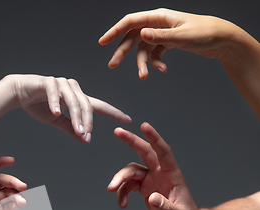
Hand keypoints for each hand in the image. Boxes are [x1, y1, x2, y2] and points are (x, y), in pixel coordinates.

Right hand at [13, 74, 130, 142]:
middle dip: (88, 122)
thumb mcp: (58, 121)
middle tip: (87, 137)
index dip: (113, 113)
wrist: (19, 93)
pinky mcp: (47, 82)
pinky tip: (56, 112)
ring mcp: (61, 84)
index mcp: (78, 98)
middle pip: (86, 106)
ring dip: (76, 117)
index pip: (99, 106)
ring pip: (73, 100)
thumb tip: (84, 140)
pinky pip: (54, 92)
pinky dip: (55, 102)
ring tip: (77, 130)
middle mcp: (73, 88)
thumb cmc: (39, 105)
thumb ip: (71, 128)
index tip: (127, 119)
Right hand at [98, 9, 234, 79]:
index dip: (115, 31)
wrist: (221, 39)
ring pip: (144, 49)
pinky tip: (162, 70)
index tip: (103, 42)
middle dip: (123, 52)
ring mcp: (162, 34)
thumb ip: (161, 36)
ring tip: (144, 77)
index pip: (131, 22)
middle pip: (133, 37)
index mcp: (158, 17)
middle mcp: (157, 24)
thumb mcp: (182, 36)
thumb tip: (142, 34)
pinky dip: (156, 63)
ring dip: (142, 64)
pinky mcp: (168, 43)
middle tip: (112, 65)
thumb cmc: (205, 32)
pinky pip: (155, 54)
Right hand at [108, 122, 199, 209]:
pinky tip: (122, 204)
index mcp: (172, 174)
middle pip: (145, 152)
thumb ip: (166, 207)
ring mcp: (151, 179)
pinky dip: (122, 193)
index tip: (145, 126)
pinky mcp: (145, 188)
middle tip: (118, 131)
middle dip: (131, 141)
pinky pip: (128, 185)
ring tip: (111, 190)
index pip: (163, 152)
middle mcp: (160, 173)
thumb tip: (153, 198)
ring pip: (131, 171)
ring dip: (120, 179)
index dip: (154, 139)